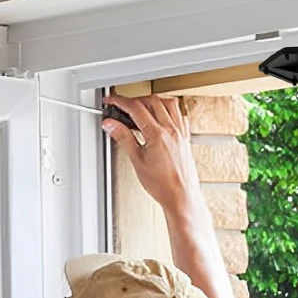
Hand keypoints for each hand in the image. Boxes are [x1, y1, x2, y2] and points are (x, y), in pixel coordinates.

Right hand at [102, 95, 203, 215]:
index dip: (120, 101)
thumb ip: (124, 138)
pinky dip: (170, 111)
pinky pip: (180, 116)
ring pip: (169, 104)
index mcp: (157, 134)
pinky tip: (163, 117)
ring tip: (142, 108)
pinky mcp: (186, 139)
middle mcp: (171, 130)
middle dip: (135, 100)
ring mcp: (180, 133)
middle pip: (152, 101)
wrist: (181, 197)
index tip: (111, 100)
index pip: (135, 108)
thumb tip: (112, 124)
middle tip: (124, 106)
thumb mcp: (137, 161)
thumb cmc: (163, 186)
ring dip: (154, 101)